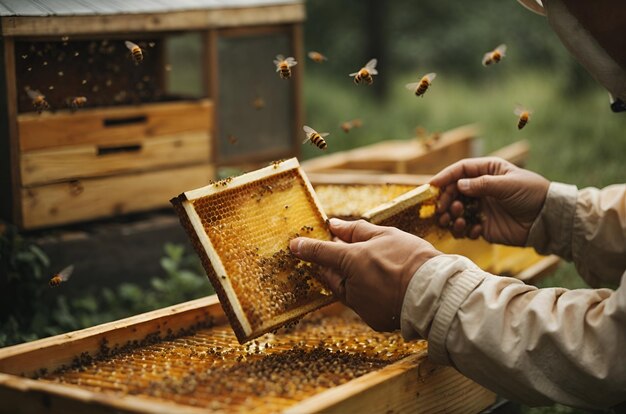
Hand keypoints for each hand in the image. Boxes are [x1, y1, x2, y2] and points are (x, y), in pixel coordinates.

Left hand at [289, 219, 440, 330]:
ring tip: (371, 268)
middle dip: (331, 265)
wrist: (437, 292)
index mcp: (351, 261)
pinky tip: (383, 286)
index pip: (321, 253)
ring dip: (350, 280)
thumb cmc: (414, 258)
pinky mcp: (371, 319)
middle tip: (338, 252)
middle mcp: (351, 285)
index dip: (306, 248)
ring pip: (346, 291)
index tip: (294, 246)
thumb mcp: (386, 235)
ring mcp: (360, 305)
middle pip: (330, 275)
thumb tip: (334, 225)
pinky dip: (367, 295)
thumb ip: (357, 230)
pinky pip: (362, 304)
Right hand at [430, 157, 549, 245]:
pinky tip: (473, 230)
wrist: (547, 219)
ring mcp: (481, 208)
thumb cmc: (531, 193)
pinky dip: (464, 230)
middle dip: (446, 200)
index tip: (433, 186)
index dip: (446, 176)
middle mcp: (481, 188)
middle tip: (443, 208)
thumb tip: (459, 185)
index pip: (461, 170)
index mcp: (487, 171)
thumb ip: (482, 184)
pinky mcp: (483, 226)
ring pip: (456, 211)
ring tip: (456, 219)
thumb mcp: (508, 184)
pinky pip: (465, 228)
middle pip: (454, 191)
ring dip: (451, 216)